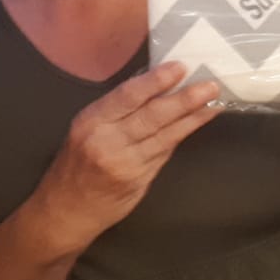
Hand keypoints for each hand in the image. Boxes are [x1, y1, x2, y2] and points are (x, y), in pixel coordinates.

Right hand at [31, 62, 219, 252]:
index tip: (179, 68)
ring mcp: (126, 163)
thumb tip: (152, 86)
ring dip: (192, 118)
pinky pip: (164, 153)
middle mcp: (108, 141)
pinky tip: (197, 124)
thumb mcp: (84, 130)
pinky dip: (182, 136)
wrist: (66, 210)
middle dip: (184, 99)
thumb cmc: (76, 164)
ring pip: (165, 135)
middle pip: (153, 116)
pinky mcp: (139, 180)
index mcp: (91, 122)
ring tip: (214, 103)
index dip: (156, 81)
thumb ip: (115, 111)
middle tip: (209, 86)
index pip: (128, 96)